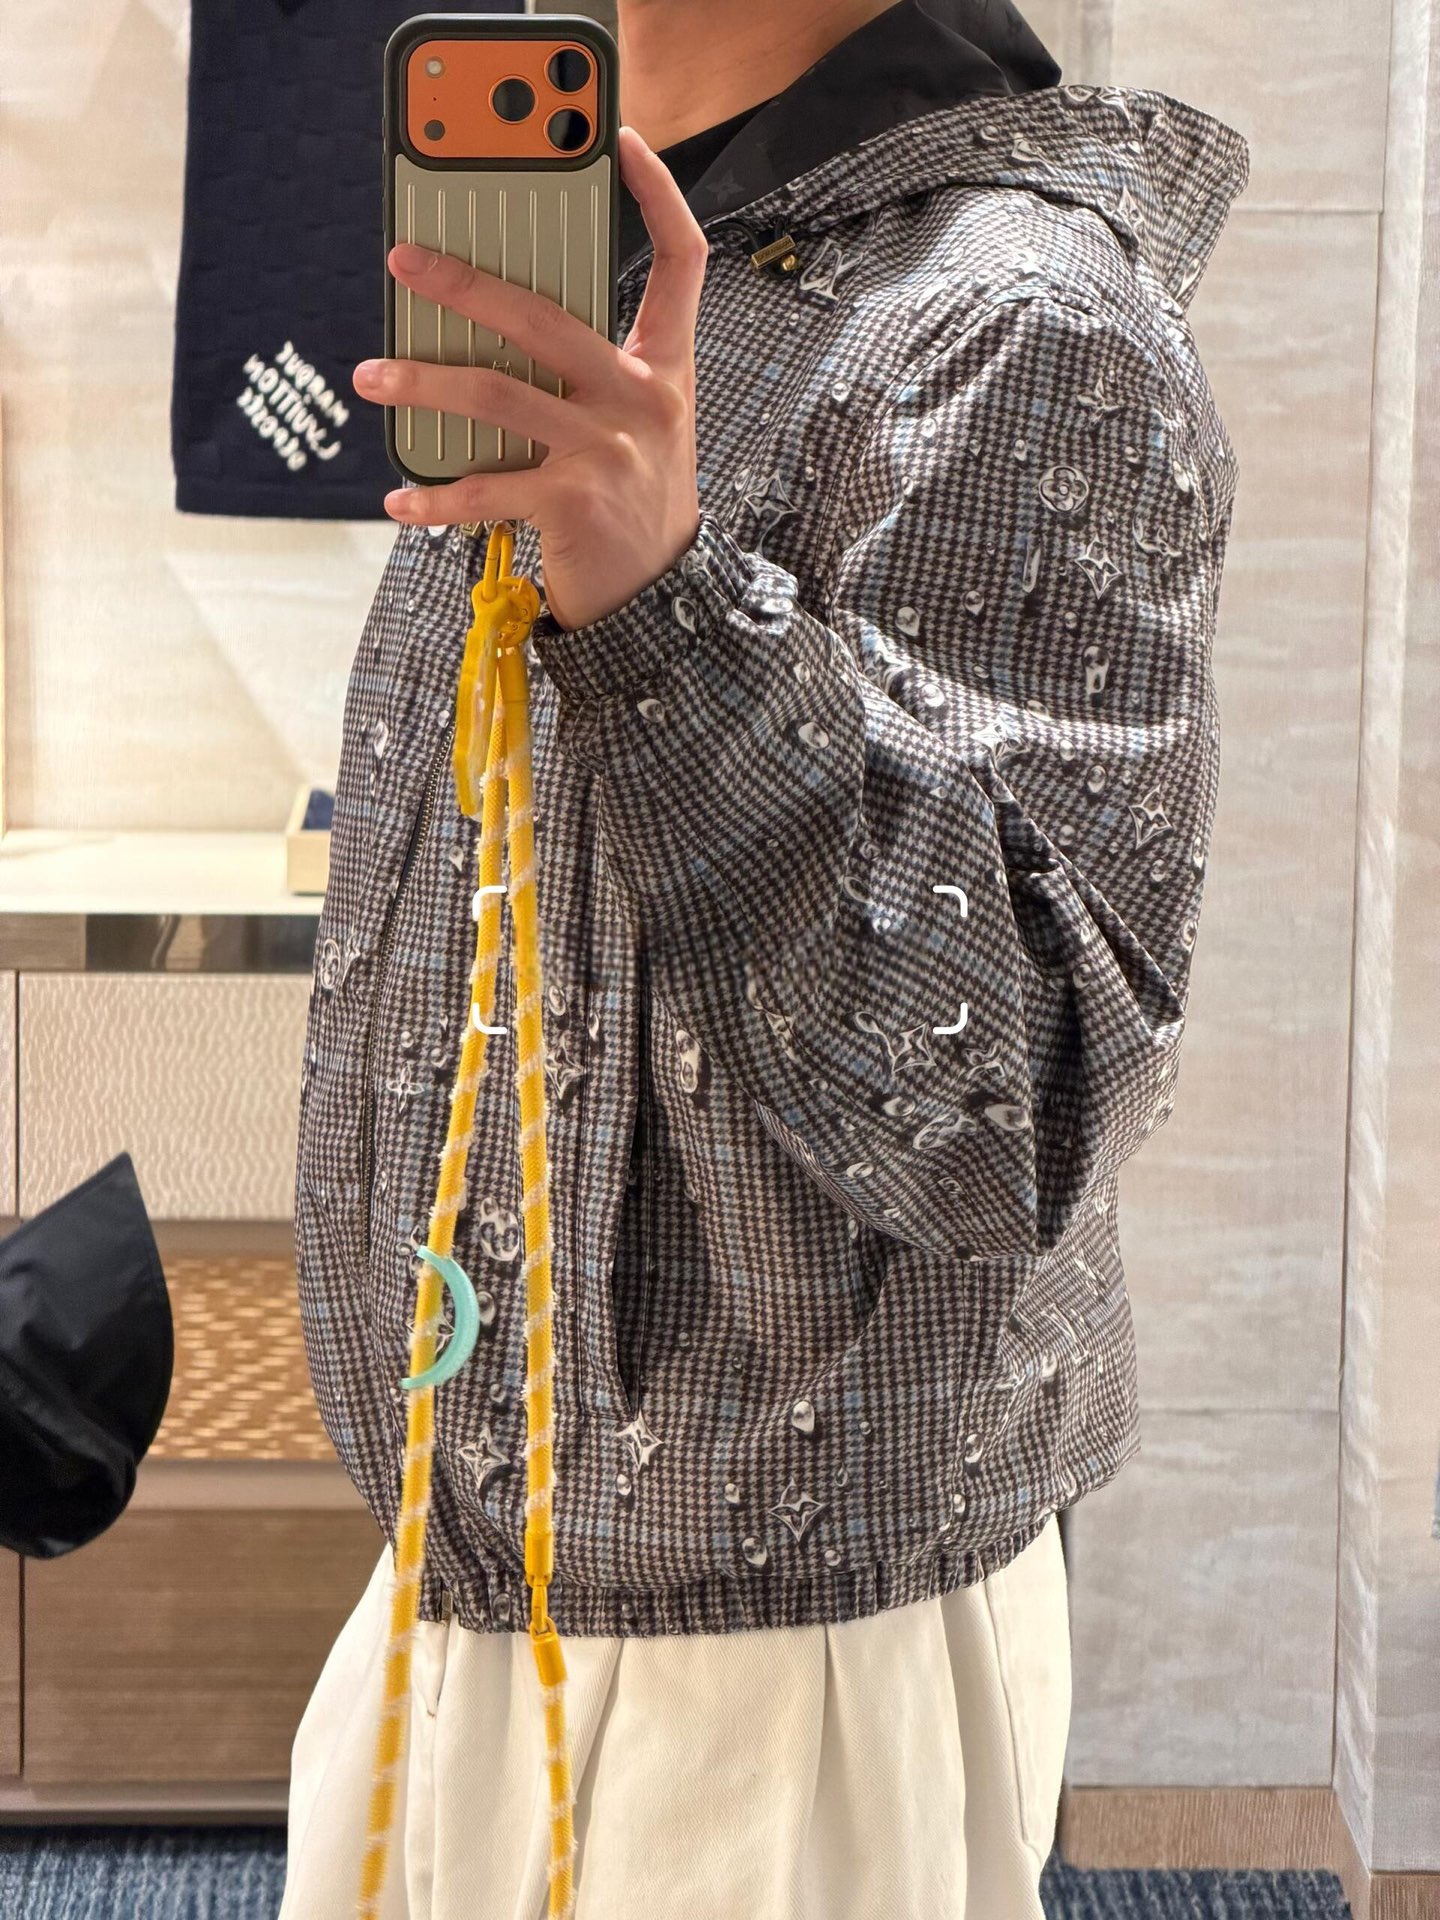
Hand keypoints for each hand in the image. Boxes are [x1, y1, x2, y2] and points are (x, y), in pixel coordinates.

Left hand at [353, 126, 706, 631]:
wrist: (663, 595)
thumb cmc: (635, 498)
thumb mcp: (641, 422)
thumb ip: (595, 369)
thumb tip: (500, 326)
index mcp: (664, 367)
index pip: (681, 263)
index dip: (657, 196)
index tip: (621, 142)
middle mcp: (640, 399)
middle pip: (545, 317)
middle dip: (464, 284)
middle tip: (404, 262)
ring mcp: (607, 451)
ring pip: (496, 396)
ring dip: (422, 384)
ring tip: (372, 378)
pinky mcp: (573, 503)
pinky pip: (486, 490)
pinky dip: (435, 498)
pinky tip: (400, 498)